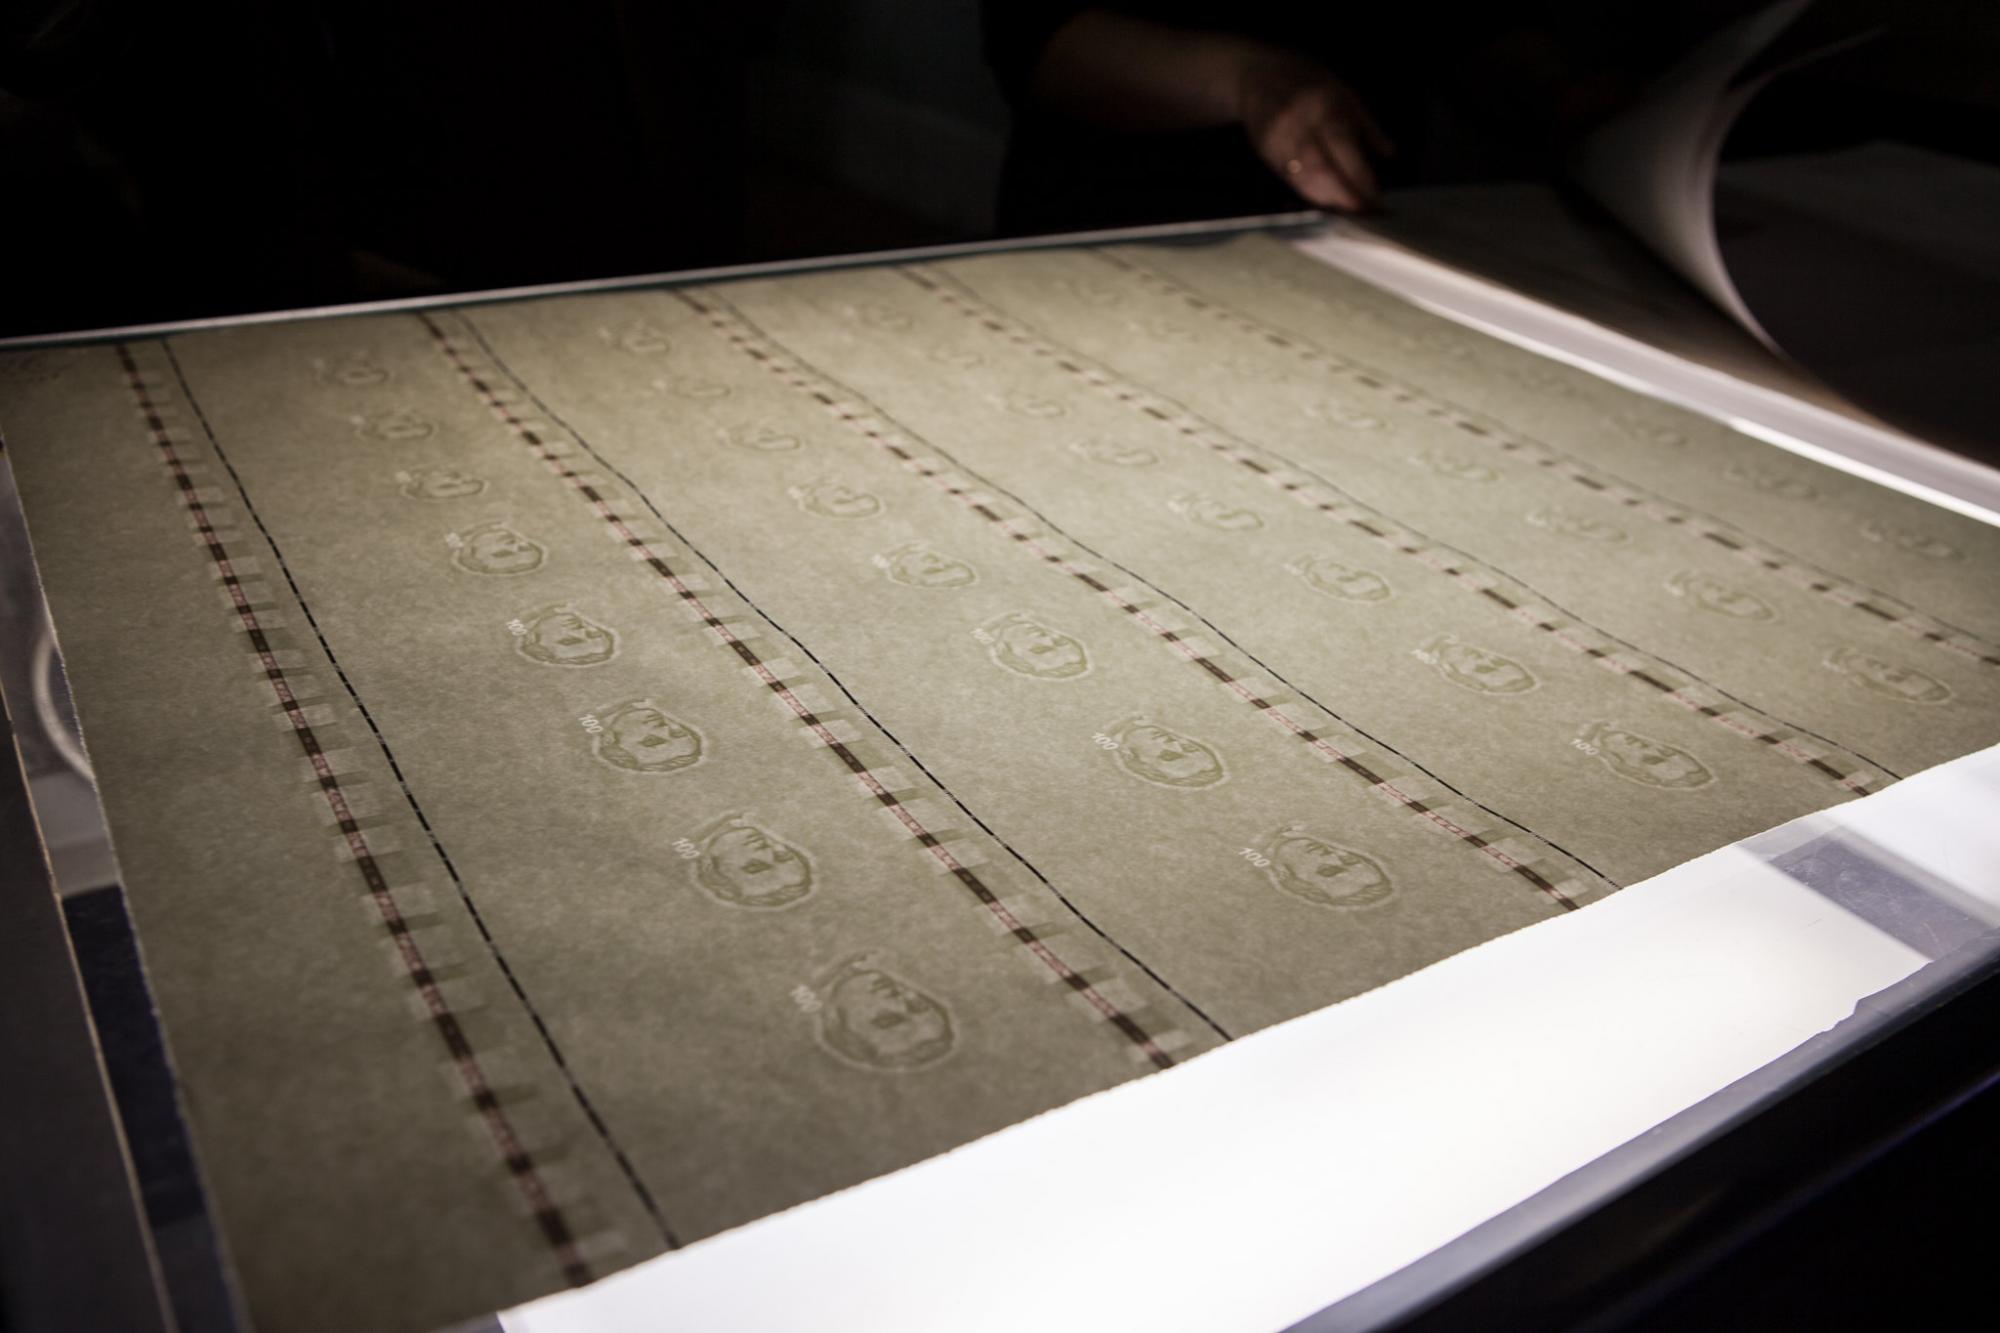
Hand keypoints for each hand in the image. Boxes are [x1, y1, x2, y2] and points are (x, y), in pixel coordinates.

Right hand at [1235, 51, 1392, 212]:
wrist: (1256, 74)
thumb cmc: (1308, 82)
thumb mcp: (1344, 92)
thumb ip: (1367, 125)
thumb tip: (1390, 155)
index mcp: (1324, 106)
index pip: (1345, 149)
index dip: (1360, 179)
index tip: (1376, 199)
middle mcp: (1299, 123)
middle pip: (1323, 170)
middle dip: (1345, 197)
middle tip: (1364, 213)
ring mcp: (1279, 139)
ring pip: (1304, 180)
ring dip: (1329, 200)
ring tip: (1348, 211)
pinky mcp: (1266, 152)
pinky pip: (1291, 179)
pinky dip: (1311, 193)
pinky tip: (1326, 201)